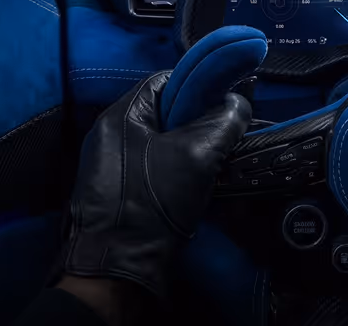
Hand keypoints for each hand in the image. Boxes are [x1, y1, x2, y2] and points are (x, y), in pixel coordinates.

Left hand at [61, 70, 251, 298]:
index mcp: (120, 116)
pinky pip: (152, 167)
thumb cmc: (152, 203)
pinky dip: (175, 171)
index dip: (198, 86)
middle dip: (197, 121)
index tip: (225, 100)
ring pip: (160, 142)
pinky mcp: (116, 191)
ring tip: (212, 163)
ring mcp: (109, 165)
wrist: (117, 267)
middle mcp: (109, 135)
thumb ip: (223, 121)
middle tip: (223, 135)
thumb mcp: (198, 155)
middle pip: (164, 113)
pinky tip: (193, 186)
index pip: (165, 81)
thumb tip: (238, 103)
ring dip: (189, 149)